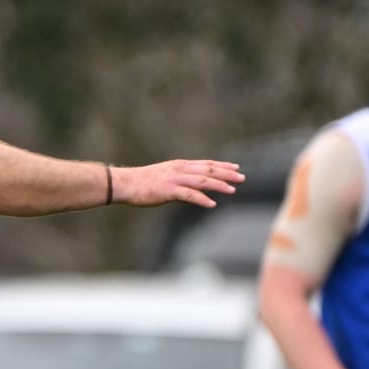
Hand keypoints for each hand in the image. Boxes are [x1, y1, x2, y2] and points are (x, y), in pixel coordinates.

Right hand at [111, 159, 243, 208]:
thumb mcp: (165, 178)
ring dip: (219, 185)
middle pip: (208, 170)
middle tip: (242, 178)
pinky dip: (202, 199)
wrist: (126, 183)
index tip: (236, 168)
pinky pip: (189, 195)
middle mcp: (180, 169)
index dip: (222, 165)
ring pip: (202, 180)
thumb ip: (181, 182)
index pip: (206, 164)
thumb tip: (193, 191)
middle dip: (227, 174)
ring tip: (232, 190)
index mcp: (180, 166)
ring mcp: (175, 179)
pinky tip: (212, 204)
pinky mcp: (169, 190)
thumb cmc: (143, 183)